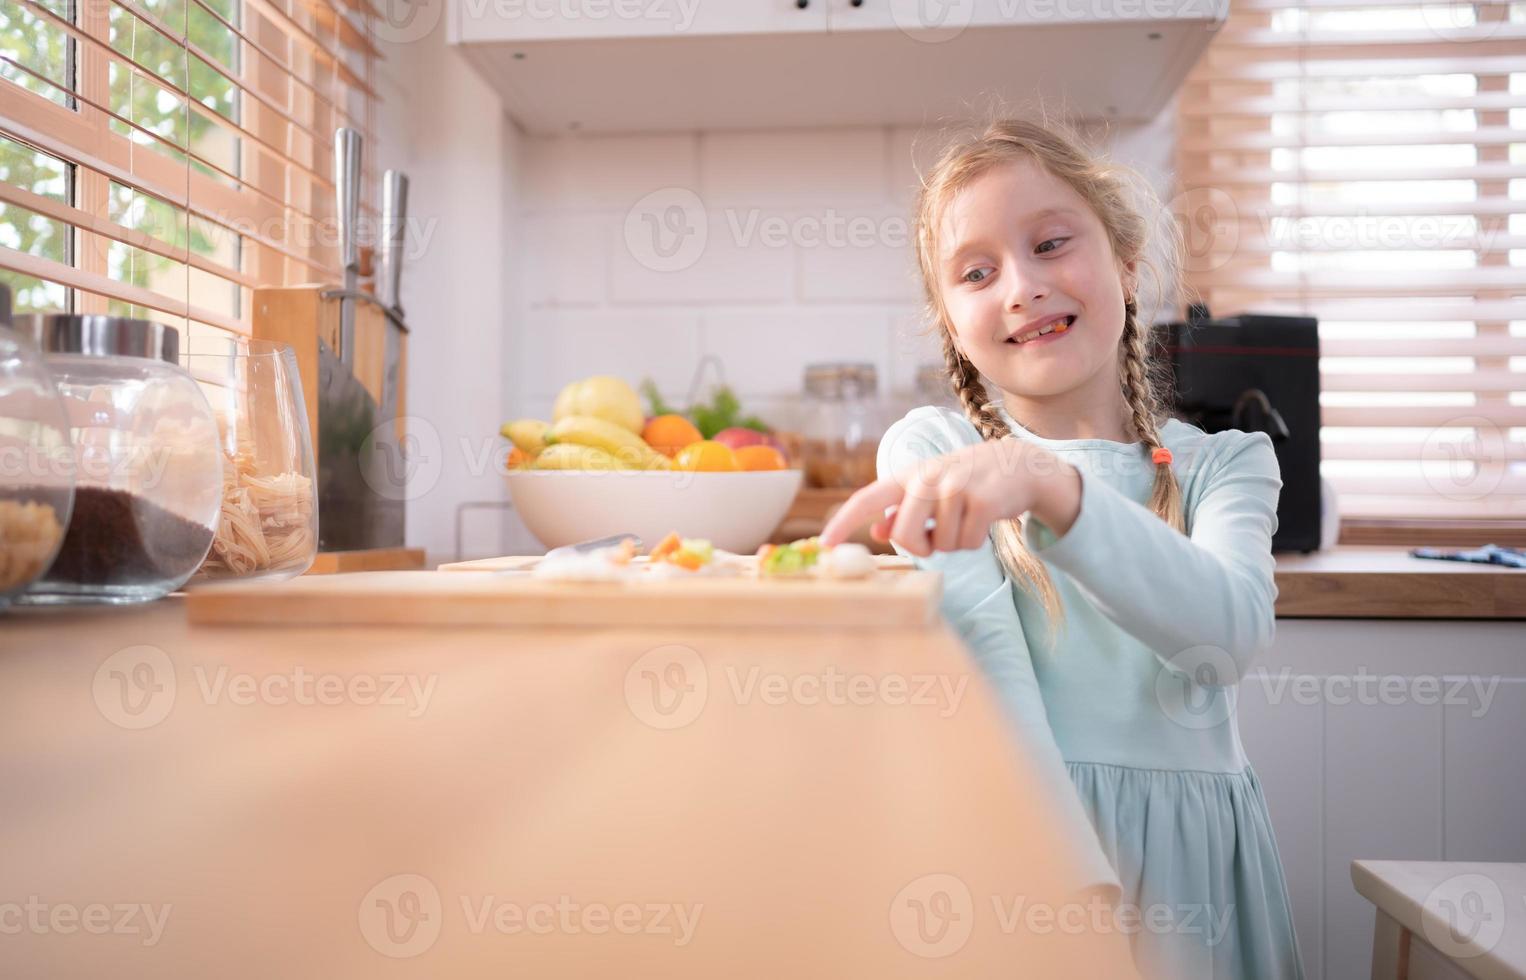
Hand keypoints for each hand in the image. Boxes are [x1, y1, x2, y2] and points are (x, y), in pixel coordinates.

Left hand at [819, 438, 1078, 555]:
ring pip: (942, 545)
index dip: (843, 522)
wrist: (1016, 464)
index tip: (823, 544)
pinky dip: (976, 541)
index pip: (867, 499)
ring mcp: (955, 488)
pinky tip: (983, 519)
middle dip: (920, 546)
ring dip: (955, 541)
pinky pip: (968, 543)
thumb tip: (875, 533)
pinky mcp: (982, 501)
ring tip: (966, 517)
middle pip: (905, 536)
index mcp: (908, 477)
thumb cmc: (965, 483)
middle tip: (936, 536)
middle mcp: (927, 479)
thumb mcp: (929, 491)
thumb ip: (901, 513)